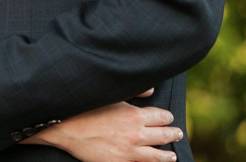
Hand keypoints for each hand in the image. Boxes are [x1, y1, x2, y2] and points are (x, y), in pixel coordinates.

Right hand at [34, 98, 181, 161]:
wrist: (67, 129)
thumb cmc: (88, 108)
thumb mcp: (112, 95)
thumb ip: (135, 92)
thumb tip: (152, 90)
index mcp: (135, 115)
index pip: (162, 117)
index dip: (167, 117)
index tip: (169, 118)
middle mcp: (136, 135)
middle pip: (163, 136)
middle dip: (173, 134)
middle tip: (178, 134)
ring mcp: (129, 152)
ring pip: (156, 156)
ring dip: (166, 155)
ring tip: (172, 156)